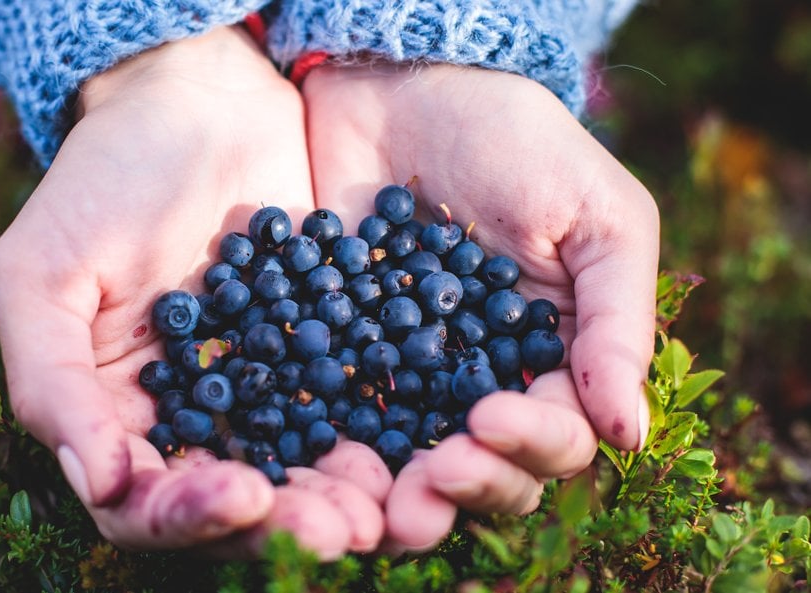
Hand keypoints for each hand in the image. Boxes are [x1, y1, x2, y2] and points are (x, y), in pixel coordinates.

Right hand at [0, 27, 386, 558]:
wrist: (200, 102)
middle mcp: (189, 415)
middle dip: (284, 523)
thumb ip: (53, 382)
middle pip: (232, 502)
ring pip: (298, 467)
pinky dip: (374, 435)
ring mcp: (259, 385)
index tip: (244, 495)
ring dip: (337, 496)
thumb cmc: (104, 178)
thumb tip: (101, 488)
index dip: (188, 516)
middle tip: (342, 530)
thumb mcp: (43, 272)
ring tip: (382, 507)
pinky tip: (406, 447)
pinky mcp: (317, 349)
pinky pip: (345, 406)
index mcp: (114, 414)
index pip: (142, 501)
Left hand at [302, 63, 658, 550]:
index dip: (532, 442)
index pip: (558, 432)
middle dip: (469, 484)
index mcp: (556, 353)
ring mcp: (410, 369)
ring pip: (414, 459)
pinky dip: (336, 445)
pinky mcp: (343, 349)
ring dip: (403, 492)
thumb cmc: (517, 140)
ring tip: (383, 506)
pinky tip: (319, 459)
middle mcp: (486, 375)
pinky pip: (342, 412)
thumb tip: (630, 437)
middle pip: (488, 465)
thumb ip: (616, 322)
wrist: (404, 83)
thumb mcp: (597, 218)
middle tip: (431, 481)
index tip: (488, 417)